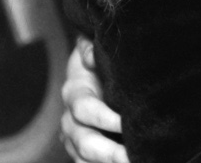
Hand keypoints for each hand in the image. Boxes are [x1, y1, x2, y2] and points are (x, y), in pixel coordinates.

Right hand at [60, 36, 127, 162]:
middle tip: (130, 157)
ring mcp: (74, 138)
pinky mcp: (82, 151)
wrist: (93, 72)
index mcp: (75, 92)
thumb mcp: (94, 48)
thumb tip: (91, 55)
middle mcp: (70, 119)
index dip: (104, 117)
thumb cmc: (100, 60)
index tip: (125, 123)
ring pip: (84, 158)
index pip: (85, 109)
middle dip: (108, 152)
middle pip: (84, 141)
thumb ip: (90, 49)